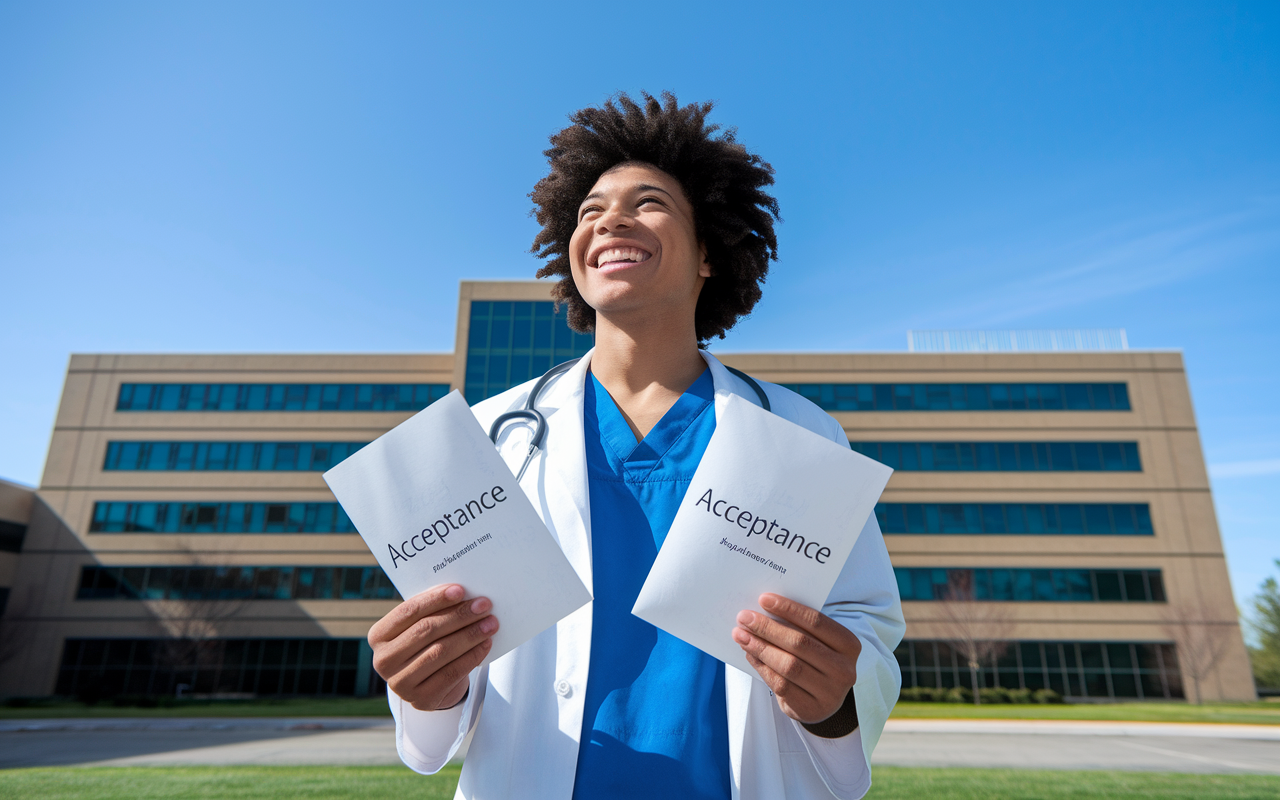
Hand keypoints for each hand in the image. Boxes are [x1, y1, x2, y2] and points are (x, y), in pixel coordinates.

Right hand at [367, 583, 498, 710]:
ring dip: (469, 635)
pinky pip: (451, 673)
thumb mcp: (419, 627)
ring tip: (490, 624)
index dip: (435, 600)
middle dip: (459, 615)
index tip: (461, 590)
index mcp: (379, 635)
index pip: (408, 611)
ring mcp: (400, 683)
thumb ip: (432, 611)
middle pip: (426, 631)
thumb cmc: (425, 645)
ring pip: (440, 652)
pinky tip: (485, 644)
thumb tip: (462, 594)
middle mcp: (383, 661)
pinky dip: (472, 656)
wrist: (427, 683)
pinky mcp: (421, 700)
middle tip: (483, 606)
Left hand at [732, 592, 859, 723]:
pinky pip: (781, 685)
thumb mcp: (817, 642)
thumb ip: (798, 628)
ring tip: (741, 636)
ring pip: (788, 665)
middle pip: (800, 643)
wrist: (821, 702)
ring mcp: (830, 692)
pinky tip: (750, 655)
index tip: (764, 599)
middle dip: (768, 628)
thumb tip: (762, 611)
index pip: (816, 622)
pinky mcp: (812, 709)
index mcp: (849, 645)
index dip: (789, 609)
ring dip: (760, 648)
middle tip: (745, 618)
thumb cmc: (816, 662)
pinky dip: (762, 667)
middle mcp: (844, 669)